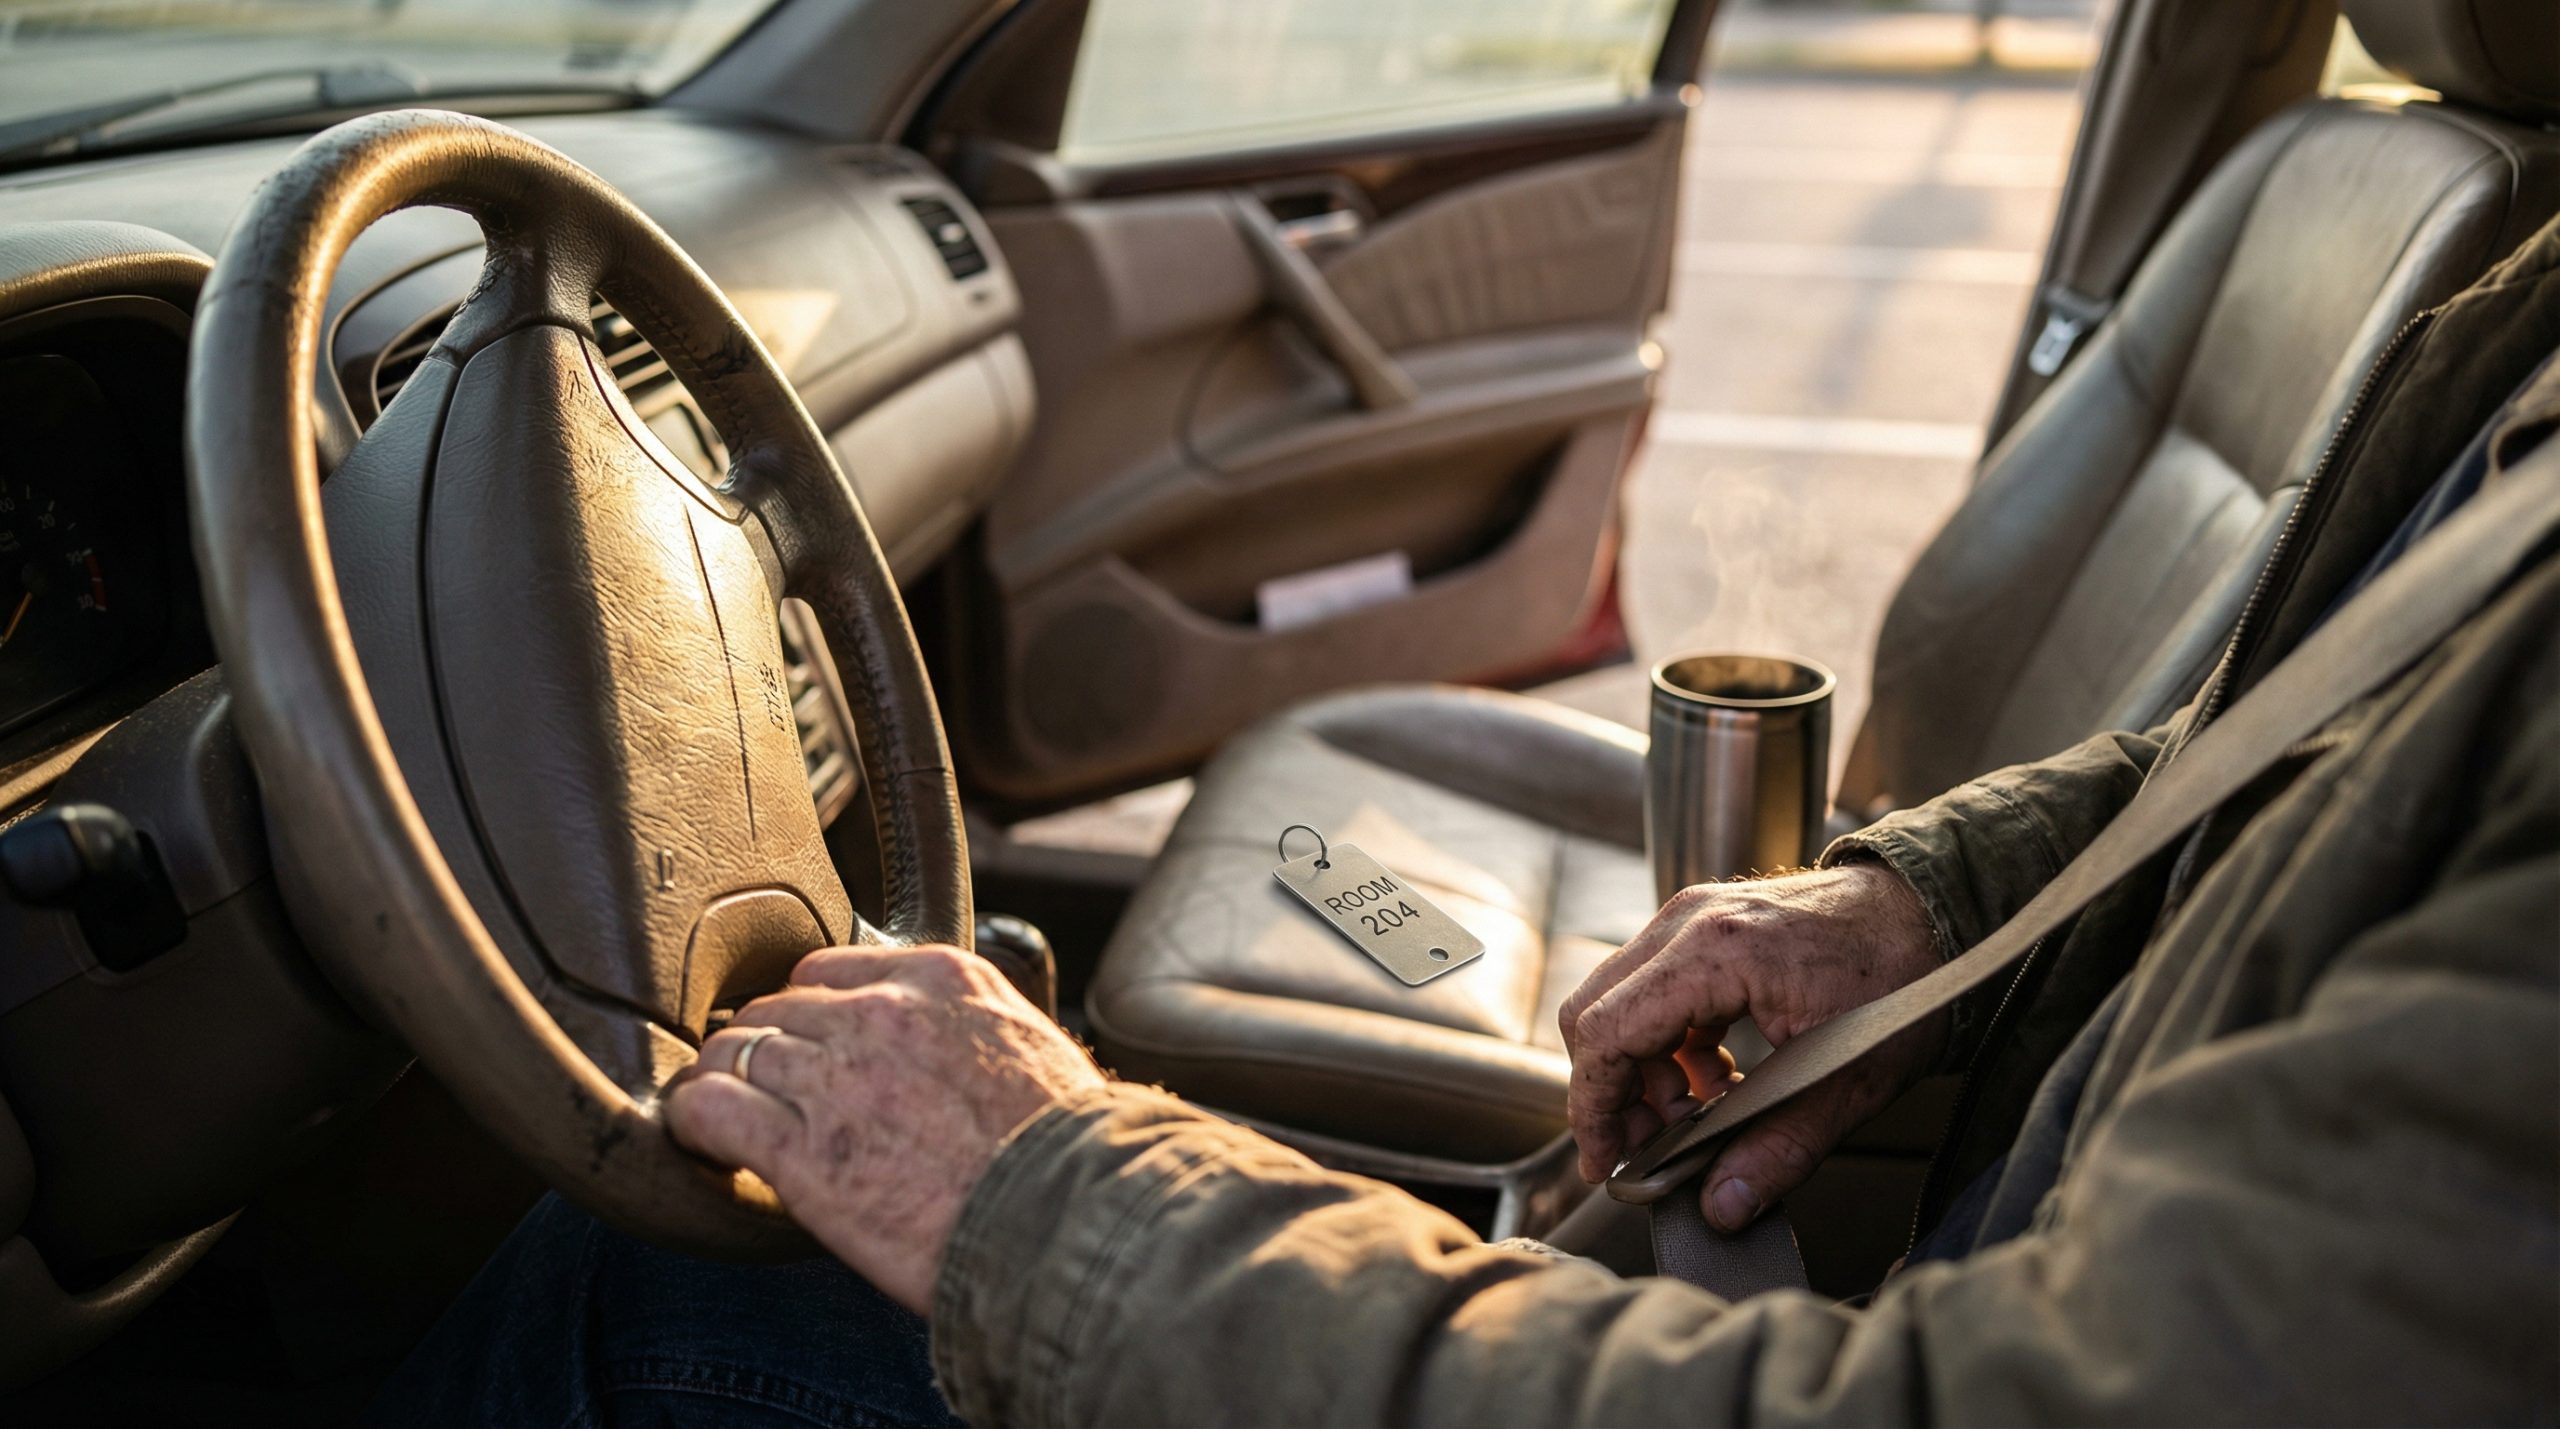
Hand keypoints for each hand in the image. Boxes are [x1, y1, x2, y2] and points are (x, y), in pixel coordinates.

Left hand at [664, 945, 1107, 1311]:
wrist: (1068, 1221)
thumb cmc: (1067, 1153)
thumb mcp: (1033, 1050)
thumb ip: (973, 1028)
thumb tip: (951, 1049)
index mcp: (941, 980)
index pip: (829, 969)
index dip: (809, 1012)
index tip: (807, 1046)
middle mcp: (880, 1014)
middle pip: (776, 1007)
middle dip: (764, 1048)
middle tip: (765, 1093)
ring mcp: (836, 1079)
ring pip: (735, 1050)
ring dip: (724, 1083)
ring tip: (724, 1119)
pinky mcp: (802, 1152)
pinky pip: (710, 1107)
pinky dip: (695, 1120)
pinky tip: (702, 1139)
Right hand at [1558, 862, 1942, 1230]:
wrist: (1940, 912)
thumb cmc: (1905, 978)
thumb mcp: (1850, 1082)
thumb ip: (1780, 1150)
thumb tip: (1722, 1206)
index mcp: (1715, 952)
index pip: (1608, 1032)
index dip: (1595, 1107)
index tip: (1606, 1162)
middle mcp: (1690, 923)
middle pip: (1595, 1013)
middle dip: (1611, 1093)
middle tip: (1648, 1151)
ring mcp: (1694, 917)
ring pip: (1619, 1001)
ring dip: (1640, 1070)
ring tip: (1692, 1120)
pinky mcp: (1706, 926)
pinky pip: (1653, 988)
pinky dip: (1665, 1043)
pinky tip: (1713, 1082)